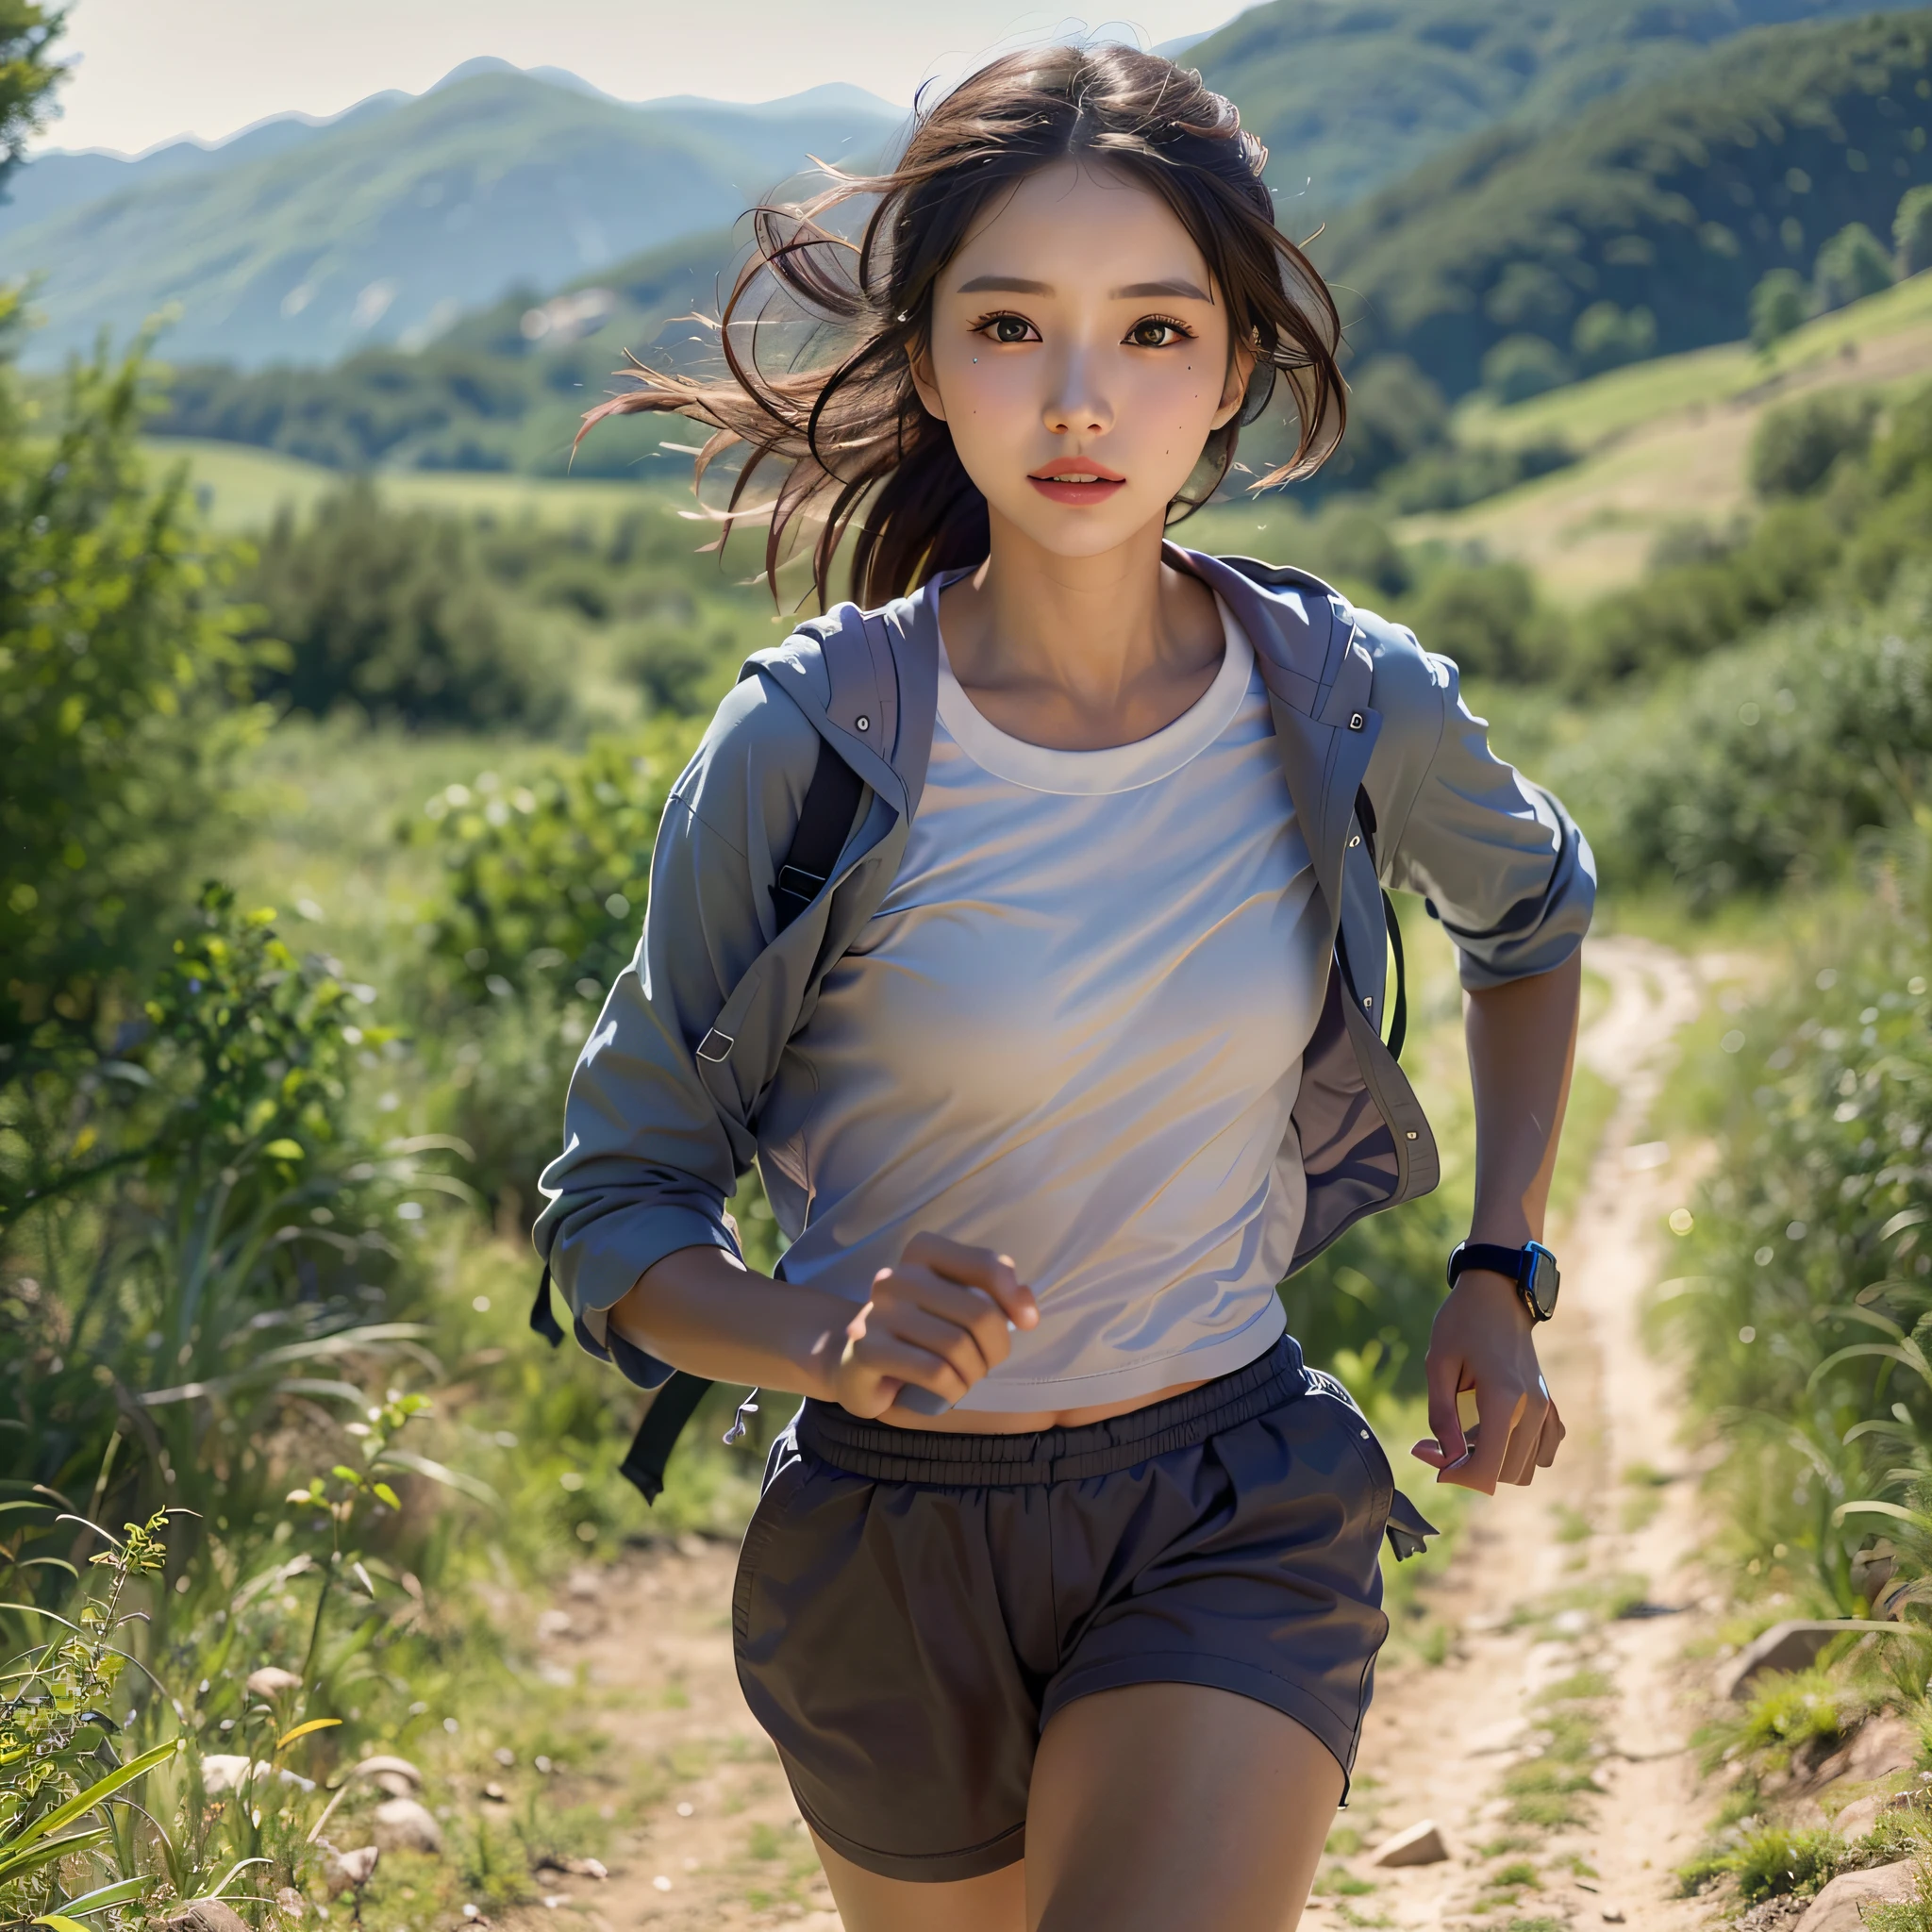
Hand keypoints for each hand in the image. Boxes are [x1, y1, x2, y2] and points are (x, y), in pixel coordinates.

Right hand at [832, 1233, 1039, 1418]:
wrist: (857, 1365)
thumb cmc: (920, 1336)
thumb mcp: (961, 1310)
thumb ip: (998, 1298)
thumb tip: (1027, 1307)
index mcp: (923, 1254)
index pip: (985, 1264)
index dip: (1014, 1297)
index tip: (1027, 1323)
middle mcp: (897, 1276)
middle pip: (979, 1313)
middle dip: (996, 1349)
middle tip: (986, 1365)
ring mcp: (878, 1311)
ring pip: (957, 1346)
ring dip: (972, 1374)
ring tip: (963, 1379)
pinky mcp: (867, 1348)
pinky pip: (934, 1372)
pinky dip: (952, 1390)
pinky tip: (946, 1393)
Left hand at [1412, 1270, 1563, 1491]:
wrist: (1498, 1293)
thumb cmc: (1462, 1323)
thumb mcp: (1438, 1364)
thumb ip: (1442, 1415)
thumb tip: (1446, 1458)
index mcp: (1505, 1399)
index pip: (1488, 1468)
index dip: (1458, 1475)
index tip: (1432, 1458)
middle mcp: (1534, 1408)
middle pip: (1507, 1474)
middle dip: (1469, 1469)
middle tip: (1437, 1443)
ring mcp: (1547, 1408)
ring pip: (1526, 1468)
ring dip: (1494, 1462)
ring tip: (1465, 1433)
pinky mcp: (1550, 1405)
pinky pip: (1544, 1450)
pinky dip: (1519, 1453)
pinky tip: (1494, 1432)